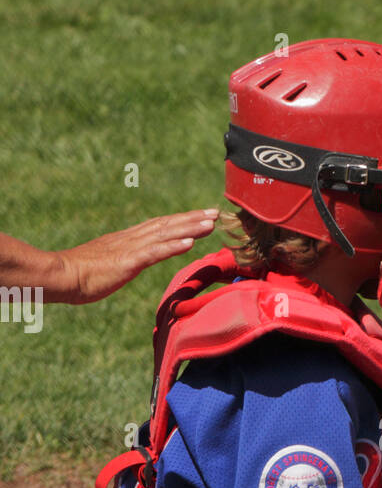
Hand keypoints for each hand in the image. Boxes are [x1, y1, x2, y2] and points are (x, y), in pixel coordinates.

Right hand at [47, 207, 218, 302]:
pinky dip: (174, 246)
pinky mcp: (128, 261)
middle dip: (192, 218)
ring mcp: (130, 249)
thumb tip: (125, 263)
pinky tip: (191, 242)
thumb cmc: (78, 275)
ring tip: (210, 222)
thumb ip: (119, 261)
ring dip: (190, 227)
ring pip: (165, 234)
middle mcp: (131, 239)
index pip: (159, 227)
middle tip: (215, 211)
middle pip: (167, 225)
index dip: (181, 221)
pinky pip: (155, 252)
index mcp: (126, 240)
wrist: (60, 276)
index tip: (200, 216)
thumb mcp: (105, 264)